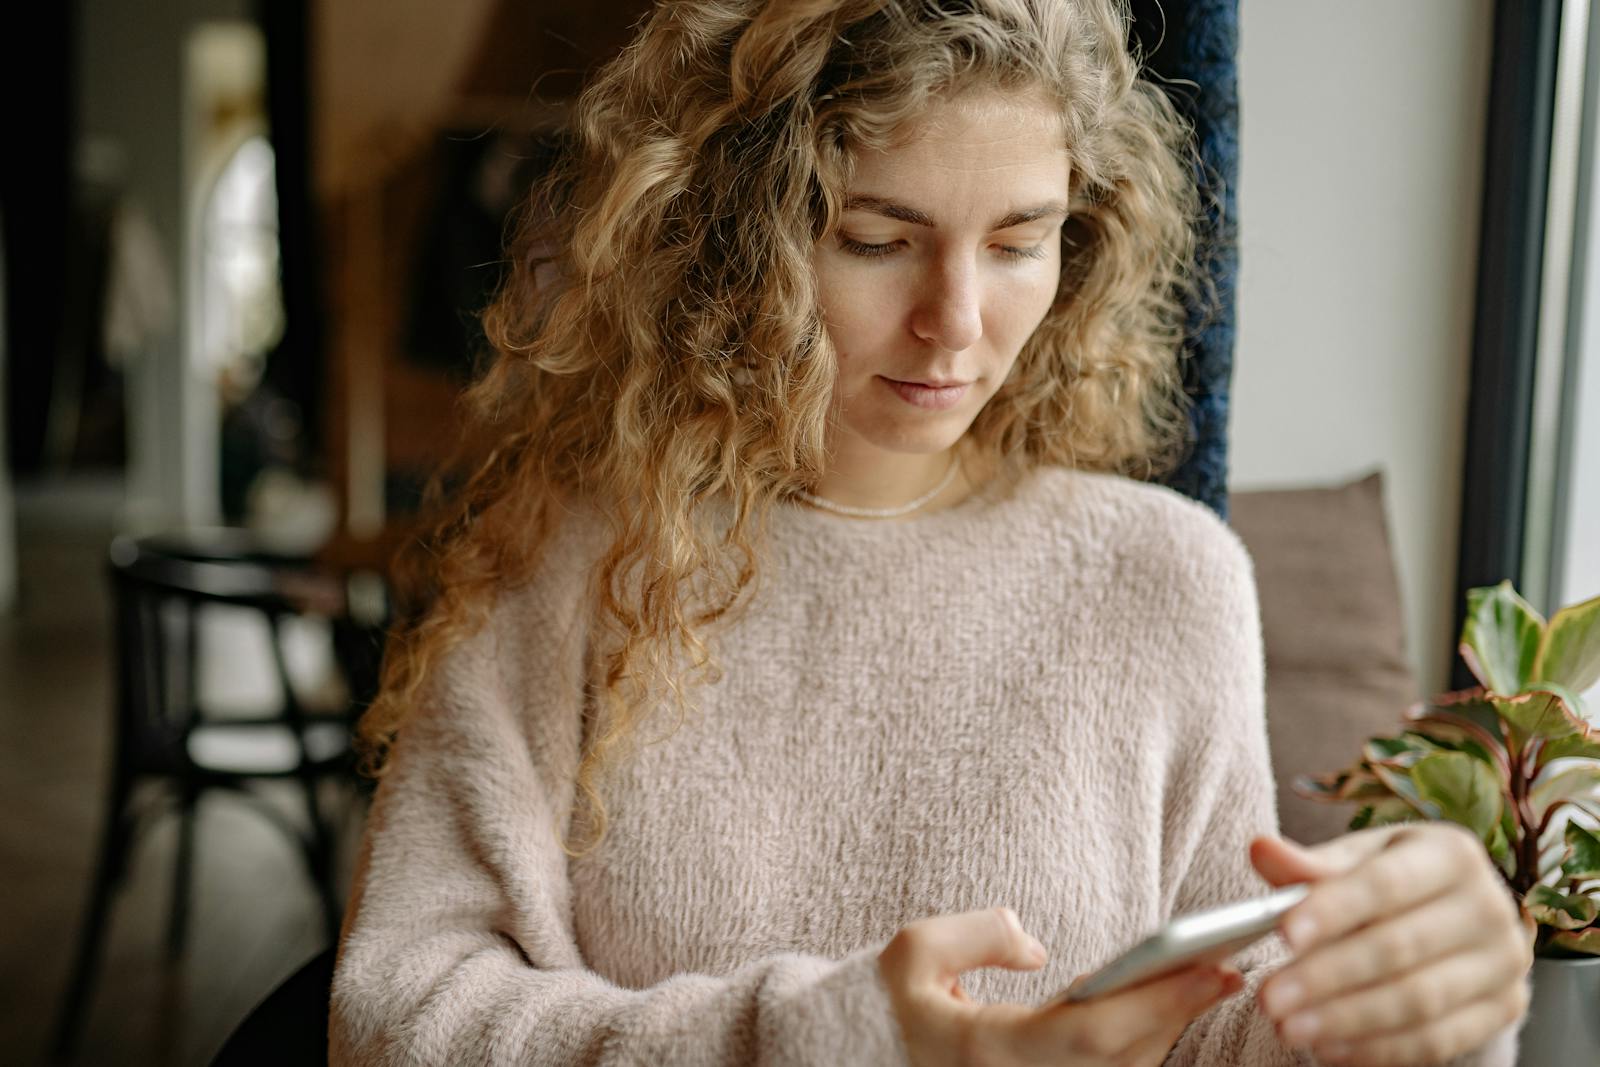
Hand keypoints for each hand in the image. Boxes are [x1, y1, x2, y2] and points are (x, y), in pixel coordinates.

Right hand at [877, 905, 1243, 1065]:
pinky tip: (1168, 1008)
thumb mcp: (911, 953)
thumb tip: (1034, 947)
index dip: (1158, 1003)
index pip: (1092, 1033)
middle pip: (1125, 1059)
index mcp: (990, 1054)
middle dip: (1180, 1012)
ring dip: (1170, 1029)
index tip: (1209, 968)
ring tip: (1210, 978)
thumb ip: (974, 936)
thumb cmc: (894, 1002)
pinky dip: (1145, 1044)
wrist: (873, 1058)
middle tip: (1229, 966)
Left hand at [1250, 826, 1533, 1065]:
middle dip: (1327, 976)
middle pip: (1399, 947)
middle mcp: (1489, 906)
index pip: (1385, 884)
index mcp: (1452, 853)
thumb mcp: (1353, 861)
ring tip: (1289, 1027)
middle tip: (1270, 997)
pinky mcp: (1504, 1009)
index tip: (1283, 934)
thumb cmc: (1390, 880)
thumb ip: (1307, 865)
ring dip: (1345, 1019)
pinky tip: (1329, 1048)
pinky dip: (1378, 1048)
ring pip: (1418, 1000)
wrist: (1452, 913)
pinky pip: (1438, 1040)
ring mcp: (1503, 963)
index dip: (1333, 909)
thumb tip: (1261, 850)